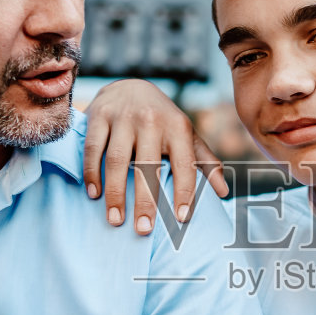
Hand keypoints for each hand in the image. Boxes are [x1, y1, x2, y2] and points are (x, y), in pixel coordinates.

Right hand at [82, 79, 228, 234]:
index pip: (184, 164)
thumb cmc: (163, 120)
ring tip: (115, 220)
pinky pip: (94, 148)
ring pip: (116, 160)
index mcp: (178, 127)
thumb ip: (204, 162)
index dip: (185, 191)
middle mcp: (152, 121)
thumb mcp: (186, 135)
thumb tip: (223, 193)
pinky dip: (92, 172)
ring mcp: (123, 117)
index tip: (181, 218)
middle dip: (146, 200)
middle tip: (143, 230)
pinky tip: (94, 194)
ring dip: (114, 193)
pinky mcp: (99, 116)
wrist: (129, 85)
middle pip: (148, 166)